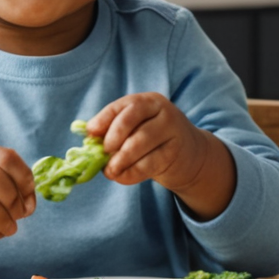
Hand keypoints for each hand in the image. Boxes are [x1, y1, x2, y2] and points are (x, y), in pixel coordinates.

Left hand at [86, 94, 229, 202]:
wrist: (190, 155)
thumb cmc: (154, 141)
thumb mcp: (137, 129)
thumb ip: (114, 130)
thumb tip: (88, 137)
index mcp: (147, 101)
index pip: (123, 106)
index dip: (104, 119)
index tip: (91, 133)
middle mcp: (162, 111)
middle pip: (131, 120)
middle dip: (112, 137)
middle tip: (103, 153)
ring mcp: (172, 131)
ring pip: (139, 142)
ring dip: (120, 159)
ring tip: (109, 170)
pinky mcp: (175, 153)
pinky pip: (148, 163)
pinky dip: (131, 173)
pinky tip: (121, 177)